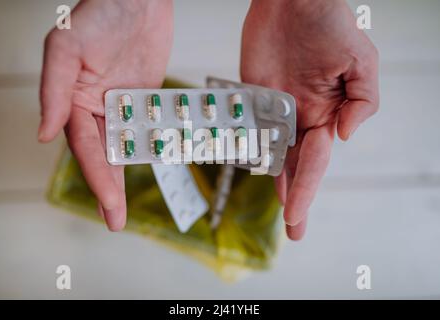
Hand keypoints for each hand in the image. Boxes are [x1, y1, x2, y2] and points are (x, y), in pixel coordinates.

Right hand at [39, 0, 172, 230]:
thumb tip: (46, 135)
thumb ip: (55, 91)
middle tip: (115, 219)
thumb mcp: (66, 49)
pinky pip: (148, 129)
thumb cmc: (99, 15)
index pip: (84, 146)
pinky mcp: (145, 101)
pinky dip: (151, 149)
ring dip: (126, 177)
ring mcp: (122, 106)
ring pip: (124, 148)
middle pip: (102, 155)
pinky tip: (155, 168)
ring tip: (124, 208)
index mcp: (74, 101)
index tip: (107, 202)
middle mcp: (96, 108)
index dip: (96, 175)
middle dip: (107, 189)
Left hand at [241, 0, 378, 239]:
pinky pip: (249, 128)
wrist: (292, 1)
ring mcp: (275, 110)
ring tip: (279, 210)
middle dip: (297, 198)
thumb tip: (344, 137)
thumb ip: (362, 103)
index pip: (315, 161)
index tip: (294, 215)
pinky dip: (247, 150)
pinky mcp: (253, 98)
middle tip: (294, 230)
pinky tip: (248, 169)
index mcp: (326, 115)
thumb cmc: (330, 25)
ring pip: (272, 153)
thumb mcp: (361, 62)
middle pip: (297, 166)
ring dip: (274, 182)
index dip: (306, 189)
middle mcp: (301, 118)